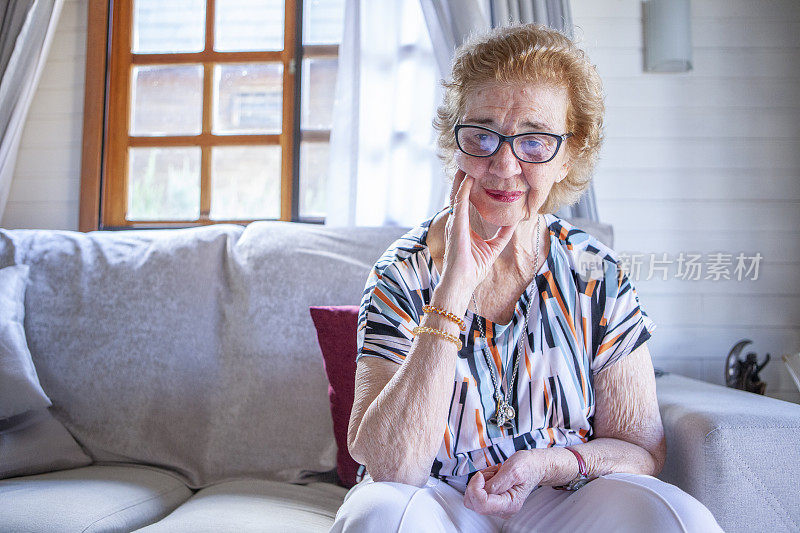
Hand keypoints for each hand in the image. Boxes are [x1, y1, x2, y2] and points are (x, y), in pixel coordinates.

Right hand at [440, 169, 518, 295]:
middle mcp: (455, 221)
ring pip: (457, 193)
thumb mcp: (494, 247)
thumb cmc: (473, 269)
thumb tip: (515, 222)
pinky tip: (468, 177)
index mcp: (461, 225)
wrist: (462, 283)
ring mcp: (454, 222)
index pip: (464, 200)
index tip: (476, 172)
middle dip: (463, 176)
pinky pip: (459, 202)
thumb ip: (503, 234)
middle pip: (458, 193)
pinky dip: (463, 189)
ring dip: (461, 177)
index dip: (468, 185)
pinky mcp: (456, 226)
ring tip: (467, 161)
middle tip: (470, 159)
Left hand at [463, 450, 545, 519]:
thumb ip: (498, 481)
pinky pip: (476, 495)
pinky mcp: (493, 501)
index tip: (481, 475)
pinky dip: (478, 483)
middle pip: (474, 503)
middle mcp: (502, 510)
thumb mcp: (513, 468)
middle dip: (476, 485)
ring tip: (492, 474)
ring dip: (477, 483)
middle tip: (490, 473)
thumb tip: (483, 489)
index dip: (476, 488)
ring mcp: (497, 507)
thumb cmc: (527, 466)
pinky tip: (490, 476)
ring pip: (472, 500)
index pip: (482, 504)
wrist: (534, 467)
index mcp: (510, 504)